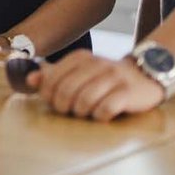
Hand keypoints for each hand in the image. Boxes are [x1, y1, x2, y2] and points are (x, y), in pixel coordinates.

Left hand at [34, 51, 165, 120]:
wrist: (144, 76)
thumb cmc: (105, 79)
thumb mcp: (79, 72)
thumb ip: (54, 76)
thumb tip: (30, 79)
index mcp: (80, 58)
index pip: (52, 79)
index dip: (48, 95)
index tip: (55, 102)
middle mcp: (96, 64)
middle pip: (66, 91)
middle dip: (63, 106)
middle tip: (70, 111)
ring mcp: (113, 77)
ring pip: (84, 101)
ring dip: (82, 112)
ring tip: (86, 112)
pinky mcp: (128, 92)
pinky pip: (105, 109)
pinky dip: (100, 116)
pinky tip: (103, 114)